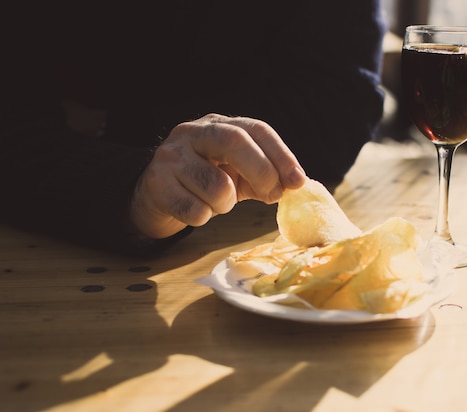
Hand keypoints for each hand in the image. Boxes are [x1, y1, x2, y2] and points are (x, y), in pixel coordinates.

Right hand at [130, 113, 306, 238]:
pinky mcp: (156, 185)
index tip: (298, 181)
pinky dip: (203, 217)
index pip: (256, 129)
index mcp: (217, 124)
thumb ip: (263, 175)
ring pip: (216, 185)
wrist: (153, 197)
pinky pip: (194, 210)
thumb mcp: (235, 173)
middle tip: (273, 196)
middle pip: (235, 141)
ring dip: (227, 204)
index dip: (281, 154)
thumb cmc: (202, 184)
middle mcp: (192, 133)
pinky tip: (195, 211)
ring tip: (218, 204)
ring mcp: (171, 157)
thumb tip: (294, 185)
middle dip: (262, 171)